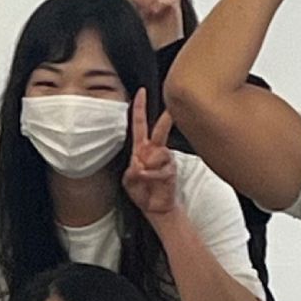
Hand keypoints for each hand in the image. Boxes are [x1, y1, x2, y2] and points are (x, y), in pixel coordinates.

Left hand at [120, 95, 180, 218]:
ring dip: (148, 167)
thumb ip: (131, 171)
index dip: (139, 107)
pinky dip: (151, 176)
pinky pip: (159, 169)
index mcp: (142, 148)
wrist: (156, 208)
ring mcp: (165, 160)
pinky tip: (150, 182)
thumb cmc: (142, 192)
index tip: (141, 92)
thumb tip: (139, 162)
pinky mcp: (171, 170)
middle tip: (172, 110)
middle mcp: (154, 150)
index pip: (140, 124)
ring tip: (145, 178)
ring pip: (158, 153)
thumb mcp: (128, 180)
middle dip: (166, 119)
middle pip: (160, 130)